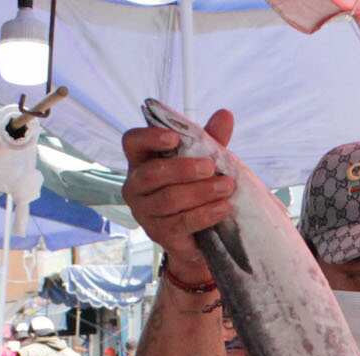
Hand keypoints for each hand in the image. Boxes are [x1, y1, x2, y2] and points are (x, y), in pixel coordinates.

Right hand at [121, 109, 236, 286]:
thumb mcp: (203, 161)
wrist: (200, 236)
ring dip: (201, 192)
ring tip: (227, 187)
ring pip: (168, 199)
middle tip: (211, 167)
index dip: (149, 137)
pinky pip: (180, 222)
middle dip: (184, 169)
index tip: (174, 138)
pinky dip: (204, 214)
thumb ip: (210, 140)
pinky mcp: (159, 234)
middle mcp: (136, 186)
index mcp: (141, 161)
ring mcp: (144, 212)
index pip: (132, 142)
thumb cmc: (195, 190)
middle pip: (151, 174)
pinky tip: (223, 208)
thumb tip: (225, 115)